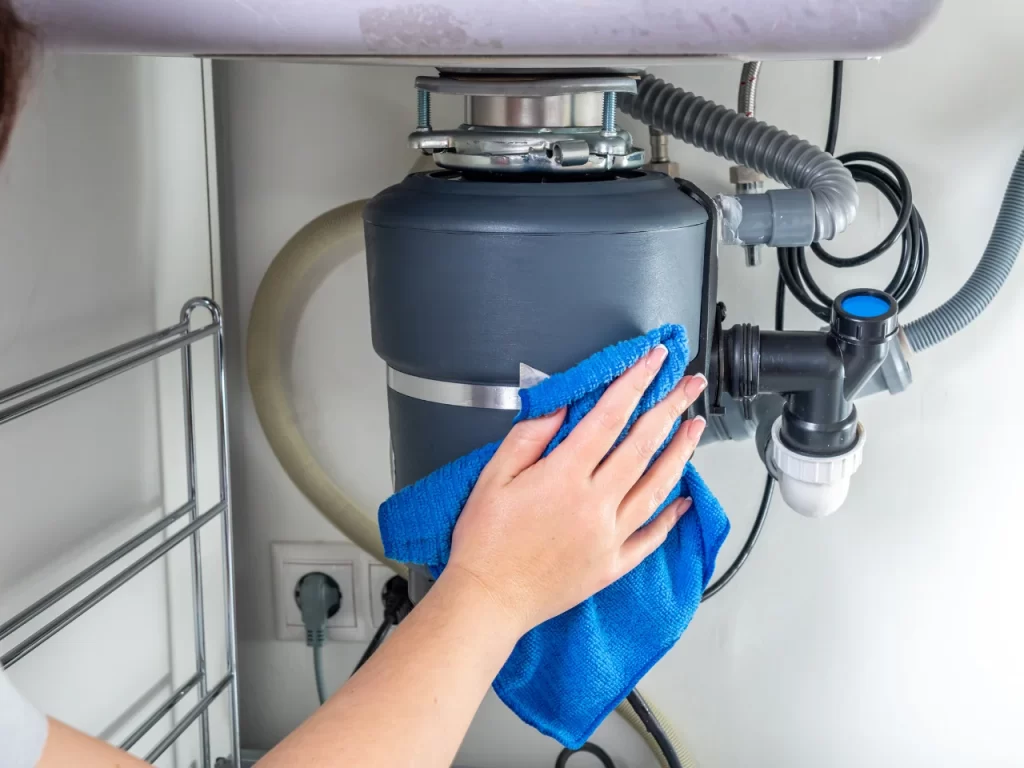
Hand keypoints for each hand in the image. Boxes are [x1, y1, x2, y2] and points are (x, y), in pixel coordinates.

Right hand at [443, 344, 707, 635]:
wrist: (488, 601)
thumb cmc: (484, 542)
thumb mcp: (493, 477)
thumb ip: (529, 437)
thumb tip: (561, 409)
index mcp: (564, 477)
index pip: (609, 418)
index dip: (635, 383)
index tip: (654, 361)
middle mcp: (594, 504)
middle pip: (642, 446)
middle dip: (670, 409)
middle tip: (690, 385)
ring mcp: (609, 537)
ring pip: (657, 487)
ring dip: (680, 454)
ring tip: (695, 428)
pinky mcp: (612, 566)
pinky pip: (651, 537)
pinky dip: (671, 516)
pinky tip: (685, 500)